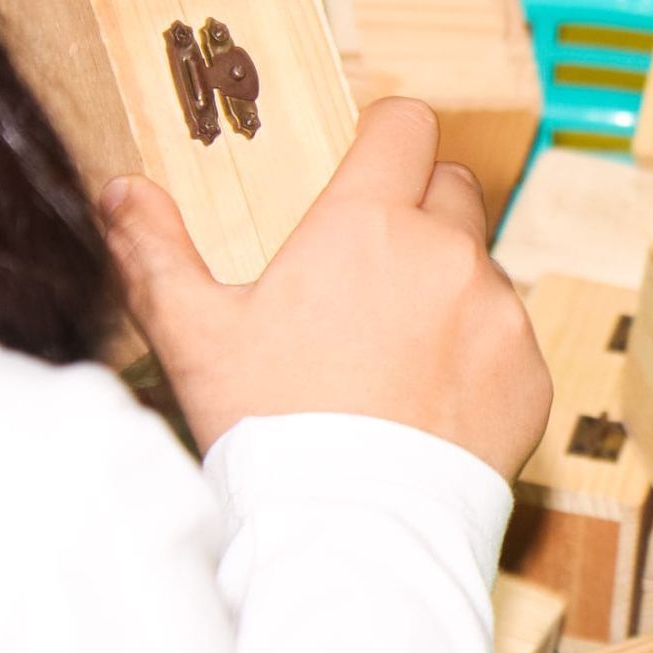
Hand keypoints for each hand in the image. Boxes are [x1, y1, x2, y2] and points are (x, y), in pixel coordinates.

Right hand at [101, 98, 550, 478]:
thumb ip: (156, 252)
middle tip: (372, 269)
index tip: (370, 158)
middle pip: (453, 188)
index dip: (387, 134)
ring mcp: (499, 311)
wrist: (350, 527)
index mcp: (368, 222)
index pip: (406, 125)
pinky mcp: (530, 371)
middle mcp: (447, 252)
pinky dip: (481, 355)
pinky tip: (431, 401)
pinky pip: (510, 339)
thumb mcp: (192, 335)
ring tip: (394, 352)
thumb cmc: (270, 427)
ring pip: (483, 267)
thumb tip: (122, 191)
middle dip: (419, 209)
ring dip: (450, 287)